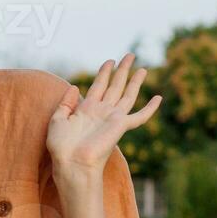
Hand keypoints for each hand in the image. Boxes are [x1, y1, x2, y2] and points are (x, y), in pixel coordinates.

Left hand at [46, 52, 160, 173]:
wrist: (71, 162)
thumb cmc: (61, 146)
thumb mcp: (57, 119)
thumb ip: (65, 103)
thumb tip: (75, 87)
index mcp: (86, 109)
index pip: (98, 86)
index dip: (104, 72)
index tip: (110, 61)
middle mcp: (101, 111)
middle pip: (115, 85)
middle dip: (122, 70)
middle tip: (130, 55)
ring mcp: (112, 118)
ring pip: (127, 95)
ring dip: (135, 81)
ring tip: (142, 68)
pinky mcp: (121, 126)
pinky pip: (140, 116)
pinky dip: (150, 108)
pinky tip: (159, 98)